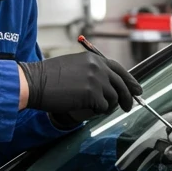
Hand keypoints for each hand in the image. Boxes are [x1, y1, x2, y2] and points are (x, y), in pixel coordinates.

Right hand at [18, 52, 140, 118]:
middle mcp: (98, 67)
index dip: (129, 80)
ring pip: (114, 98)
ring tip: (97, 108)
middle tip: (129, 106)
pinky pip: (103, 107)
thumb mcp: (73, 65)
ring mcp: (96, 80)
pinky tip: (88, 109)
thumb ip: (91, 71)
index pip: (119, 69)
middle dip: (128, 97)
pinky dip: (98, 111)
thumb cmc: (48, 76)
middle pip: (122, 84)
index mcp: (93, 59)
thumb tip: (105, 83)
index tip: (136, 89)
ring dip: (108, 106)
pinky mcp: (92, 94)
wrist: (35, 82)